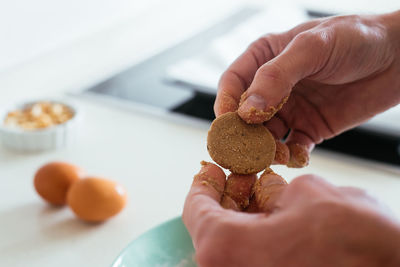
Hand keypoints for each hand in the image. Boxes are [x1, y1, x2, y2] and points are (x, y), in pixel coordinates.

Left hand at [182, 162, 399, 266]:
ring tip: (264, 195)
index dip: (204, 183)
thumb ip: (277, 191)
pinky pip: (253, 259)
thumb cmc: (353, 243)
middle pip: (214, 228)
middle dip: (229, 199)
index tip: (212, 171)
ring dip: (245, 218)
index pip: (195, 208)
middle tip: (242, 179)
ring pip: (234, 246)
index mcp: (224, 247)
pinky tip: (278, 221)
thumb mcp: (308, 195)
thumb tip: (271, 192)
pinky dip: (259, 239)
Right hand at [215, 12, 399, 153]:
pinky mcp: (310, 128)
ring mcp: (291, 109)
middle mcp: (273, 86)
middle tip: (244, 151)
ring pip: (266, 135)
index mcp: (265, 59)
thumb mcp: (313, 48)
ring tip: (276, 154)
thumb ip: (276, 77)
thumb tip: (246, 111)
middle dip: (242, 134)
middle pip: (244, 115)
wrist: (399, 57)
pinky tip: (299, 155)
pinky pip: (293, 147)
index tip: (225, 125)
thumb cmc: (355, 38)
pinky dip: (291, 156)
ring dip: (266, 149)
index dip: (225, 105)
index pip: (232, 84)